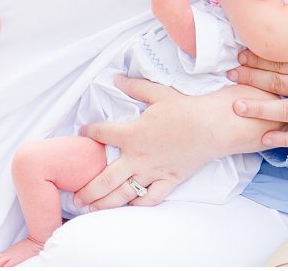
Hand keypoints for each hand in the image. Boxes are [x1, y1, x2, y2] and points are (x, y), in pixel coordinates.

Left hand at [75, 76, 282, 209]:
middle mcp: (137, 157)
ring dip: (105, 203)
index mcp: (132, 134)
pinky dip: (139, 204)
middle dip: (88, 189)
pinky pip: (150, 198)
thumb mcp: (158, 92)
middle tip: (76, 197)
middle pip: (105, 178)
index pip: (102, 134)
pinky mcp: (168, 180)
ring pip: (123, 193)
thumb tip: (117, 78)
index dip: (89, 132)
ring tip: (92, 209)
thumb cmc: (186, 109)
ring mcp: (152, 172)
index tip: (83, 133)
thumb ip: (135, 87)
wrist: (211, 127)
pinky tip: (130, 205)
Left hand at [228, 46, 287, 147]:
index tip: (243, 53)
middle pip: (278, 79)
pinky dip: (284, 138)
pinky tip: (265, 139)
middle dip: (251, 75)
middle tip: (231, 73)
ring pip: (284, 106)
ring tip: (237, 104)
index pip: (283, 58)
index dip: (260, 56)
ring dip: (259, 106)